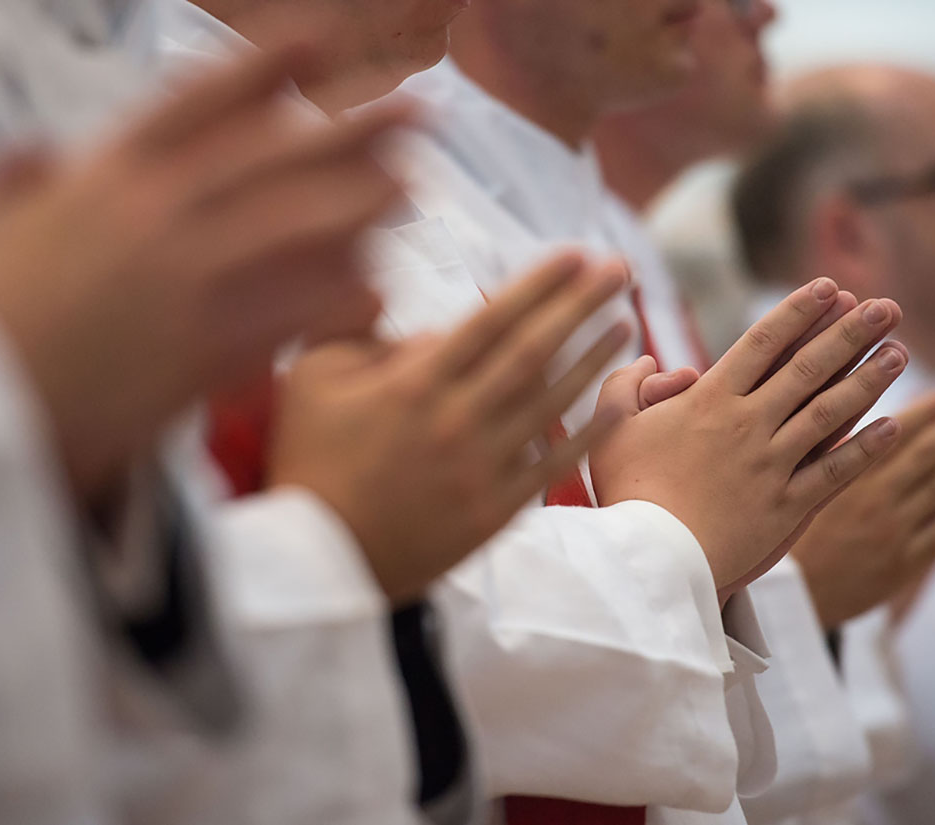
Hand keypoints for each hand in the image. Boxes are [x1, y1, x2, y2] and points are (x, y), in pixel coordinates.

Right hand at [0, 45, 408, 499]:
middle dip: (357, 131)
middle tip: (422, 115)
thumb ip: (10, 175)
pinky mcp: (202, 355)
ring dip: (362, 209)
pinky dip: (335, 303)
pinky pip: (290, 317)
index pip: (200, 102)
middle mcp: (154, 218)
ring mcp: (184, 285)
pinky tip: (377, 292)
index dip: (269, 66)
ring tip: (413, 193)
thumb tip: (44, 154)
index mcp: (102, 178)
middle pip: (276, 159)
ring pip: (296, 232)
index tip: (325, 41)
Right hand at [272, 253, 630, 602]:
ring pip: (551, 403)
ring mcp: (481, 467)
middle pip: (533, 351)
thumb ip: (354, 329)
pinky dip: (589, 434)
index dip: (538, 284)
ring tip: (625, 324)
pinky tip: (616, 405)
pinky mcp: (495, 510)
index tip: (575, 254)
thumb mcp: (309, 378)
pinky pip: (554, 465)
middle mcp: (457, 419)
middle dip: (581, 305)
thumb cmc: (310, 461)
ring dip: (593, 360)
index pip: (490, 319)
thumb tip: (424, 321)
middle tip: (620, 271)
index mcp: (414, 383)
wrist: (323, 561)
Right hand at [592, 278, 906, 600]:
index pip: (763, 342)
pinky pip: (834, 471)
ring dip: (868, 380)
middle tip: (886, 307)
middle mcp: (748, 424)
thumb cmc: (626, 491)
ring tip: (900, 353)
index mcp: (708, 400)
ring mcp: (772, 464)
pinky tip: (892, 426)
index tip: (830, 287)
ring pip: (830, 413)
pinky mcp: (786, 506)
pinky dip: (866, 448)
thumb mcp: (610, 427)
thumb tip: (649, 361)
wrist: (650, 557)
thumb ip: (625, 385)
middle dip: (850, 333)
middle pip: (808, 368)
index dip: (799, 311)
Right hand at [794, 387, 934, 628]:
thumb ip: (829, 447)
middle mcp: (874, 502)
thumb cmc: (784, 532)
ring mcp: (893, 534)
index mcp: (845, 476)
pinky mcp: (902, 565)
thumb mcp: (795, 481)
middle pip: (927, 457)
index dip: (931, 410)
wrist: (786, 594)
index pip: (898, 432)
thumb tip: (863, 413)